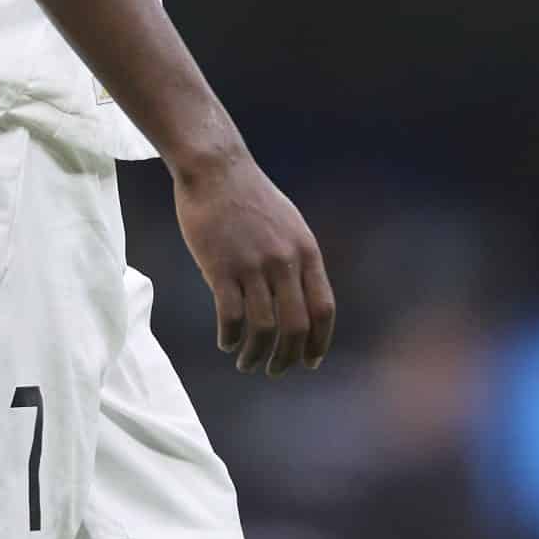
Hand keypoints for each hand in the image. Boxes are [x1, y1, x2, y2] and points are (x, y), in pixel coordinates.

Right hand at [172, 145, 335, 374]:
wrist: (215, 168)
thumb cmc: (248, 196)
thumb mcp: (288, 224)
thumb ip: (296, 259)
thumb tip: (299, 299)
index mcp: (306, 251)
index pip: (323, 309)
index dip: (320, 342)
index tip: (310, 362)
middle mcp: (285, 261)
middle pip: (296, 326)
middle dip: (288, 357)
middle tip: (275, 370)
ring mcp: (253, 265)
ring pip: (263, 329)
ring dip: (256, 355)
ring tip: (247, 363)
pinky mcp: (221, 267)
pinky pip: (232, 317)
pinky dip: (231, 338)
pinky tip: (226, 343)